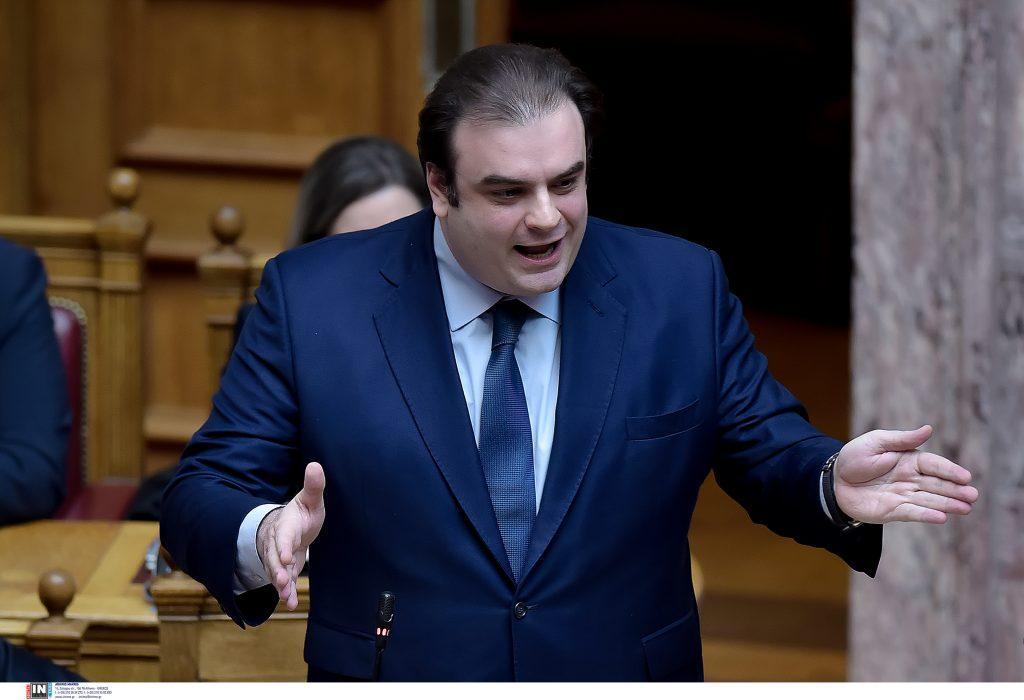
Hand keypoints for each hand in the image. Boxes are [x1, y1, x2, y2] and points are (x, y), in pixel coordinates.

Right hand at [256, 462, 325, 609]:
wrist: (289, 525)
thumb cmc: (302, 512)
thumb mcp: (310, 499)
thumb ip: (313, 486)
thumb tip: (315, 465)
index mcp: (286, 523)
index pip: (283, 534)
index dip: (283, 545)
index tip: (287, 555)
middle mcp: (277, 541)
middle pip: (275, 556)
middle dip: (278, 569)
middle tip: (283, 581)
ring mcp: (278, 556)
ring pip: (276, 570)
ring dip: (280, 584)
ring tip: (286, 596)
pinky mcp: (283, 568)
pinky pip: (282, 580)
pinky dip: (285, 592)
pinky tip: (290, 603)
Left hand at [834, 425, 978, 524]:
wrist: (833, 481)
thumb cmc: (854, 458)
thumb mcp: (875, 442)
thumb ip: (901, 439)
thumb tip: (929, 429)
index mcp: (908, 460)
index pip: (933, 465)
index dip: (949, 471)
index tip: (966, 477)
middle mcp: (910, 479)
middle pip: (937, 484)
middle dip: (956, 490)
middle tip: (973, 496)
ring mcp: (904, 495)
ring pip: (930, 500)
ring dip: (948, 504)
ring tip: (967, 508)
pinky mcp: (893, 511)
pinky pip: (912, 513)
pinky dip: (927, 515)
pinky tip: (942, 517)